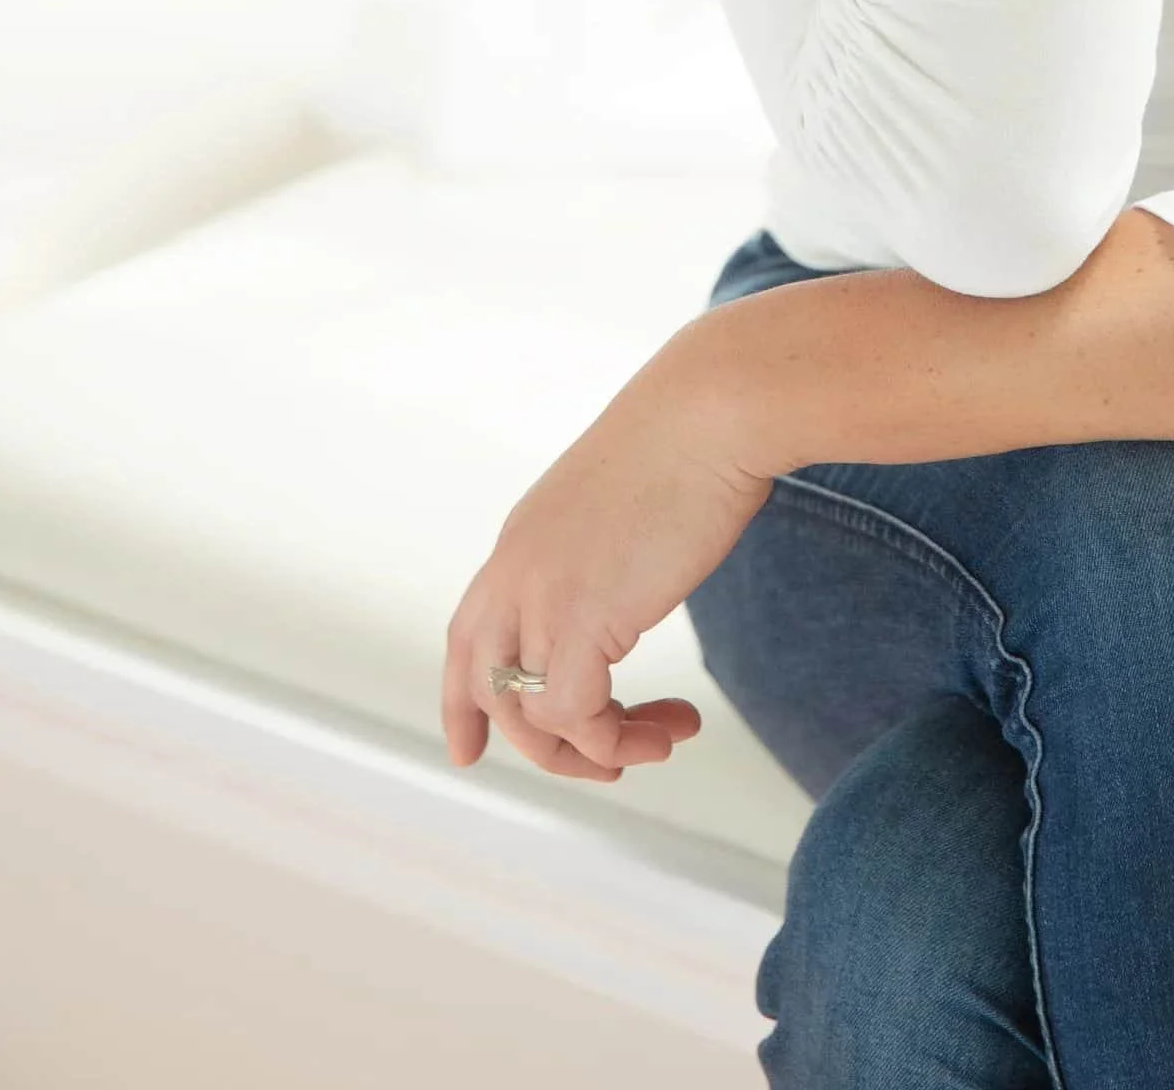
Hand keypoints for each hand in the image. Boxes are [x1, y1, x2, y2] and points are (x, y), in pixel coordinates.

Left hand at [441, 322, 772, 782]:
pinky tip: (672, 728)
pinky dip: (619, 740)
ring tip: (660, 742)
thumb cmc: (694, 439)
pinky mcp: (580, 620)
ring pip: (536, 716)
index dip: (461, 701)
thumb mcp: (624, 502)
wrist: (712, 410)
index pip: (466, 637)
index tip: (468, 751)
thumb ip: (605, 550)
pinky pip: (578, 716)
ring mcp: (541, 597)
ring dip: (599, 749)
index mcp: (522, 540)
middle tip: (608, 763)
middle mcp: (515, 572)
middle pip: (492, 690)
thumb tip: (629, 581)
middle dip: (542, 745)